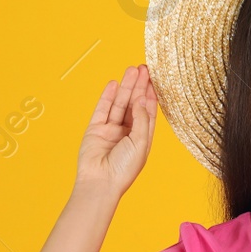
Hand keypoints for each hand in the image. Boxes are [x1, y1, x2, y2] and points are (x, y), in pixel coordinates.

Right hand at [75, 64, 157, 196]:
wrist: (100, 183)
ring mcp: (111, 131)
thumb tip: (142, 99)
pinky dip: (108, 96)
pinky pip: (103, 109)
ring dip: (126, 87)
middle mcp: (127, 133)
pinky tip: (114, 84)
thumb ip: (141, 120)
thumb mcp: (140, 143)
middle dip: (139, 86)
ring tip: (131, 70)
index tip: (154, 79)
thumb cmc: (123, 169)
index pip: (149, 112)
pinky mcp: (95, 130)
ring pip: (120, 104)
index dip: (151, 95)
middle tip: (144, 68)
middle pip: (135, 104)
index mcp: (142, 138)